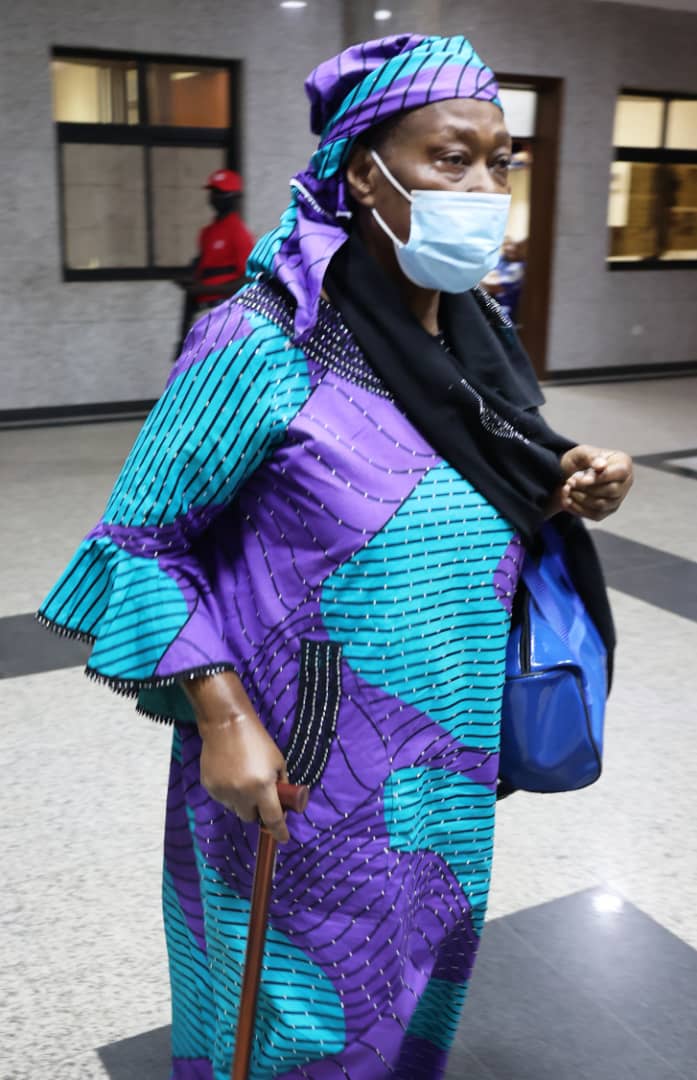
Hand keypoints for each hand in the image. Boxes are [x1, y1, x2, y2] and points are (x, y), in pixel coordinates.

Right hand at [183, 672, 289, 842]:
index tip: (283, 838)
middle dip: (257, 810)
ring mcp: (223, 792)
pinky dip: (229, 793)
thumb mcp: (278, 761)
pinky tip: (230, 774)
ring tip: (242, 777)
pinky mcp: (209, 787)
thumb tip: (284, 802)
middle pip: (251, 817)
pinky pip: (223, 799)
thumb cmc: (257, 741)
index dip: (279, 831)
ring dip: (243, 801)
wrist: (226, 725)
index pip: (273, 818)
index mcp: (262, 787)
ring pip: (236, 809)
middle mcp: (242, 794)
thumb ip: (281, 784)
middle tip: (260, 795)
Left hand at [557, 444, 633, 521]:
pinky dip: (578, 508)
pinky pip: (595, 515)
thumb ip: (592, 457)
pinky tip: (567, 500)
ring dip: (580, 498)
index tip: (578, 478)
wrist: (569, 474)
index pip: (620, 473)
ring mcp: (617, 499)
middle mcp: (625, 482)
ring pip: (602, 505)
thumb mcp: (582, 452)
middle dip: (586, 488)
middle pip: (611, 491)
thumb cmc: (579, 460)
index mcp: (623, 463)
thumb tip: (601, 466)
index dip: (599, 477)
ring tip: (567, 489)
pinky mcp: (607, 511)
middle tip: (569, 482)